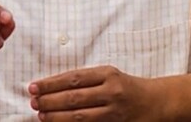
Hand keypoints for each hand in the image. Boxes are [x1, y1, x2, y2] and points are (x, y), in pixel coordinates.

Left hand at [29, 65, 155, 120]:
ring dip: (57, 117)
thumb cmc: (127, 87)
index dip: (51, 83)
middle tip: (33, 102)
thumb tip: (52, 86)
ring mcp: (114, 112)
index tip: (34, 86)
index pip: (73, 78)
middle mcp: (112, 92)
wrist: (157, 102)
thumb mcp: (110, 75)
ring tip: (41, 115)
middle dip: (50, 100)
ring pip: (80, 116)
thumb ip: (86, 80)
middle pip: (74, 97)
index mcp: (108, 74)